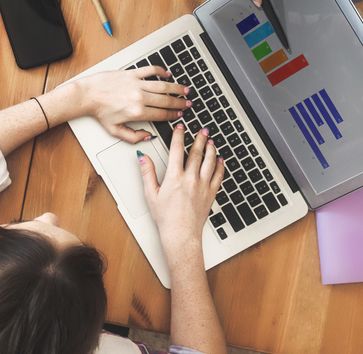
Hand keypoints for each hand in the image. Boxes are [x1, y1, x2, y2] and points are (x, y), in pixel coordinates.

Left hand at [60, 66, 188, 142]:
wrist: (87, 95)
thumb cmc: (99, 111)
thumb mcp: (115, 131)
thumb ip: (133, 137)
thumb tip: (147, 136)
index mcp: (137, 113)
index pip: (161, 115)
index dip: (173, 115)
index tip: (179, 114)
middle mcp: (139, 98)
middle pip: (166, 101)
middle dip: (179, 103)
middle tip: (188, 103)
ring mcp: (136, 84)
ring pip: (162, 86)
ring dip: (176, 88)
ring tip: (185, 90)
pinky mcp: (131, 73)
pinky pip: (150, 70)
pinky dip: (160, 71)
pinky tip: (167, 74)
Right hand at [140, 124, 223, 251]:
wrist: (181, 235)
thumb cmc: (166, 218)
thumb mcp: (151, 194)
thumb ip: (147, 173)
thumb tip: (143, 157)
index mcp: (174, 177)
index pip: (177, 150)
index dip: (179, 136)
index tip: (180, 128)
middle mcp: (190, 180)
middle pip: (196, 153)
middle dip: (200, 139)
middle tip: (202, 130)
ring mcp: (203, 187)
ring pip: (210, 162)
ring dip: (211, 149)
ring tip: (211, 141)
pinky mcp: (210, 194)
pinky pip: (218, 176)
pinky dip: (220, 166)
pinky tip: (220, 160)